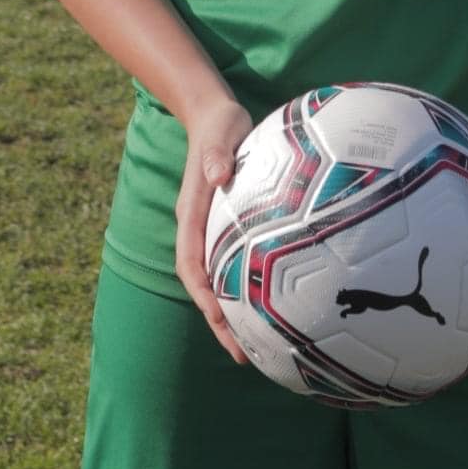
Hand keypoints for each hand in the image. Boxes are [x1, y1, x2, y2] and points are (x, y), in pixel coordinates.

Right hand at [174, 96, 253, 364]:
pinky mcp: (231, 229)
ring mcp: (214, 230)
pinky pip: (237, 266)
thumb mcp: (222, 131)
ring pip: (220, 281)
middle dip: (221, 322)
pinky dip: (249, 292)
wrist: (214, 113)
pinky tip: (277, 308)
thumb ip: (218, 152)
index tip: (220, 318)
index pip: (190, 262)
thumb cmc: (220, 123)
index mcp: (193, 212)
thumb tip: (219, 171)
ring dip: (235, 315)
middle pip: (205, 285)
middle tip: (244, 355)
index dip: (204, 293)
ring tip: (261, 349)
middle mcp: (200, 228)